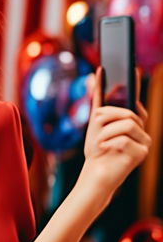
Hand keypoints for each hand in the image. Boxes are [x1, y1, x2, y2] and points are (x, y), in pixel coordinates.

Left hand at [79, 66, 150, 207]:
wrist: (95, 173)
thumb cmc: (96, 149)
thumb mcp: (95, 122)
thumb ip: (99, 100)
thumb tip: (98, 73)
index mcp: (132, 124)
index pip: (134, 104)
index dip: (134, 87)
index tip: (132, 68)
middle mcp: (142, 132)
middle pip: (126, 112)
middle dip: (106, 117)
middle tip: (96, 128)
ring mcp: (145, 143)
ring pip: (126, 123)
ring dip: (105, 132)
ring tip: (100, 143)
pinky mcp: (142, 153)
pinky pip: (123, 138)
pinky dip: (108, 143)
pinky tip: (107, 151)